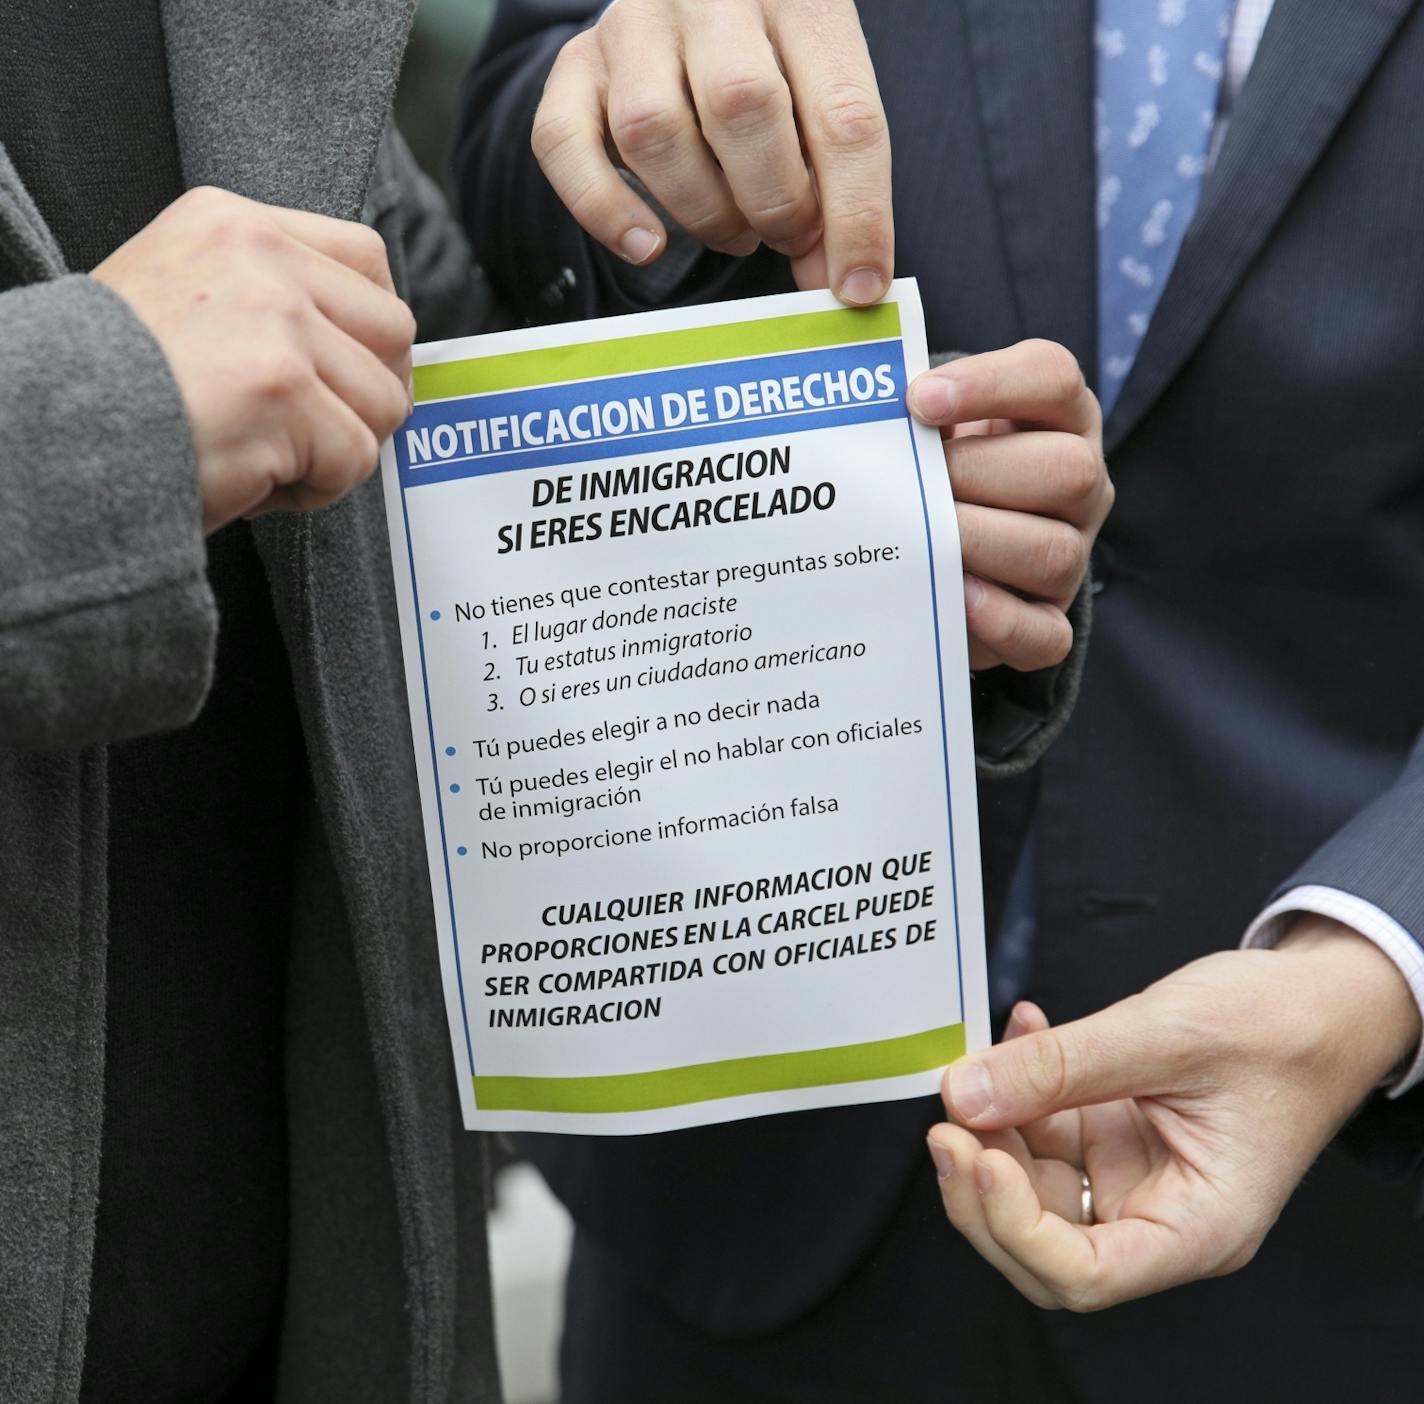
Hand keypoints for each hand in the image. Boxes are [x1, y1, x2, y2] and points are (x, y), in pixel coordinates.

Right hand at [92, 186, 415, 534]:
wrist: (42, 434)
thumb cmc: (111, 388)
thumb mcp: (181, 298)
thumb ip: (268, 300)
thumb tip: (366, 351)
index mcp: (233, 224)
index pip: (365, 259)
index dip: (372, 331)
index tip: (344, 374)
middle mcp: (259, 258)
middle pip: (394, 332)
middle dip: (368, 395)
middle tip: (314, 431)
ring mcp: (276, 323)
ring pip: (383, 401)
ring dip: (339, 448)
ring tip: (269, 456)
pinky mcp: (283, 391)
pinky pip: (354, 458)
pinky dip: (314, 489)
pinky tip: (253, 479)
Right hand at [532, 0, 891, 302]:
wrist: (689, 1)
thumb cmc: (768, 62)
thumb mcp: (820, 97)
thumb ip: (835, 182)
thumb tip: (838, 281)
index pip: (843, 115)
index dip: (856, 216)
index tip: (856, 285)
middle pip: (742, 108)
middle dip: (774, 203)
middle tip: (785, 237)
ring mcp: (635, 25)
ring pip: (653, 129)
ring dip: (702, 210)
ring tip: (734, 231)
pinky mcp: (577, 64)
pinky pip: (565, 144)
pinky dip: (604, 210)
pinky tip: (647, 246)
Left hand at [909, 340, 1110, 671]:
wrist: (944, 550)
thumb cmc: (940, 473)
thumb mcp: (934, 428)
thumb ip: (916, 413)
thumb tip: (879, 415)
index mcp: (1059, 417)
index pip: (1052, 377)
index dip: (991, 384)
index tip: (918, 400)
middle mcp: (1081, 485)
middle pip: (1067, 469)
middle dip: (977, 474)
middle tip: (911, 484)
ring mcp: (1072, 556)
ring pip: (1054, 552)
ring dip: (977, 543)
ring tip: (917, 539)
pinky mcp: (1048, 621)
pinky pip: (1046, 636)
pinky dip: (1000, 621)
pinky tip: (954, 598)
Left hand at [926, 918, 1420, 1309]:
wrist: (1316, 997)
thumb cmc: (1279, 1028)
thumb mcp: (1164, 1036)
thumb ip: (1060, 1067)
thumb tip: (966, 1095)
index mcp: (1198, 1227)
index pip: (1083, 1273)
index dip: (1013, 1227)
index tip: (974, 1158)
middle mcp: (1160, 1215)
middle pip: (1042, 1242)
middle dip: (983, 1186)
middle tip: (949, 1120)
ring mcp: (1132, 1176)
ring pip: (1032, 1185)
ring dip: (993, 1127)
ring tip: (981, 1061)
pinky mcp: (1114, 1136)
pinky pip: (1046, 1129)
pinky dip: (1020, 1085)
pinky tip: (1020, 1031)